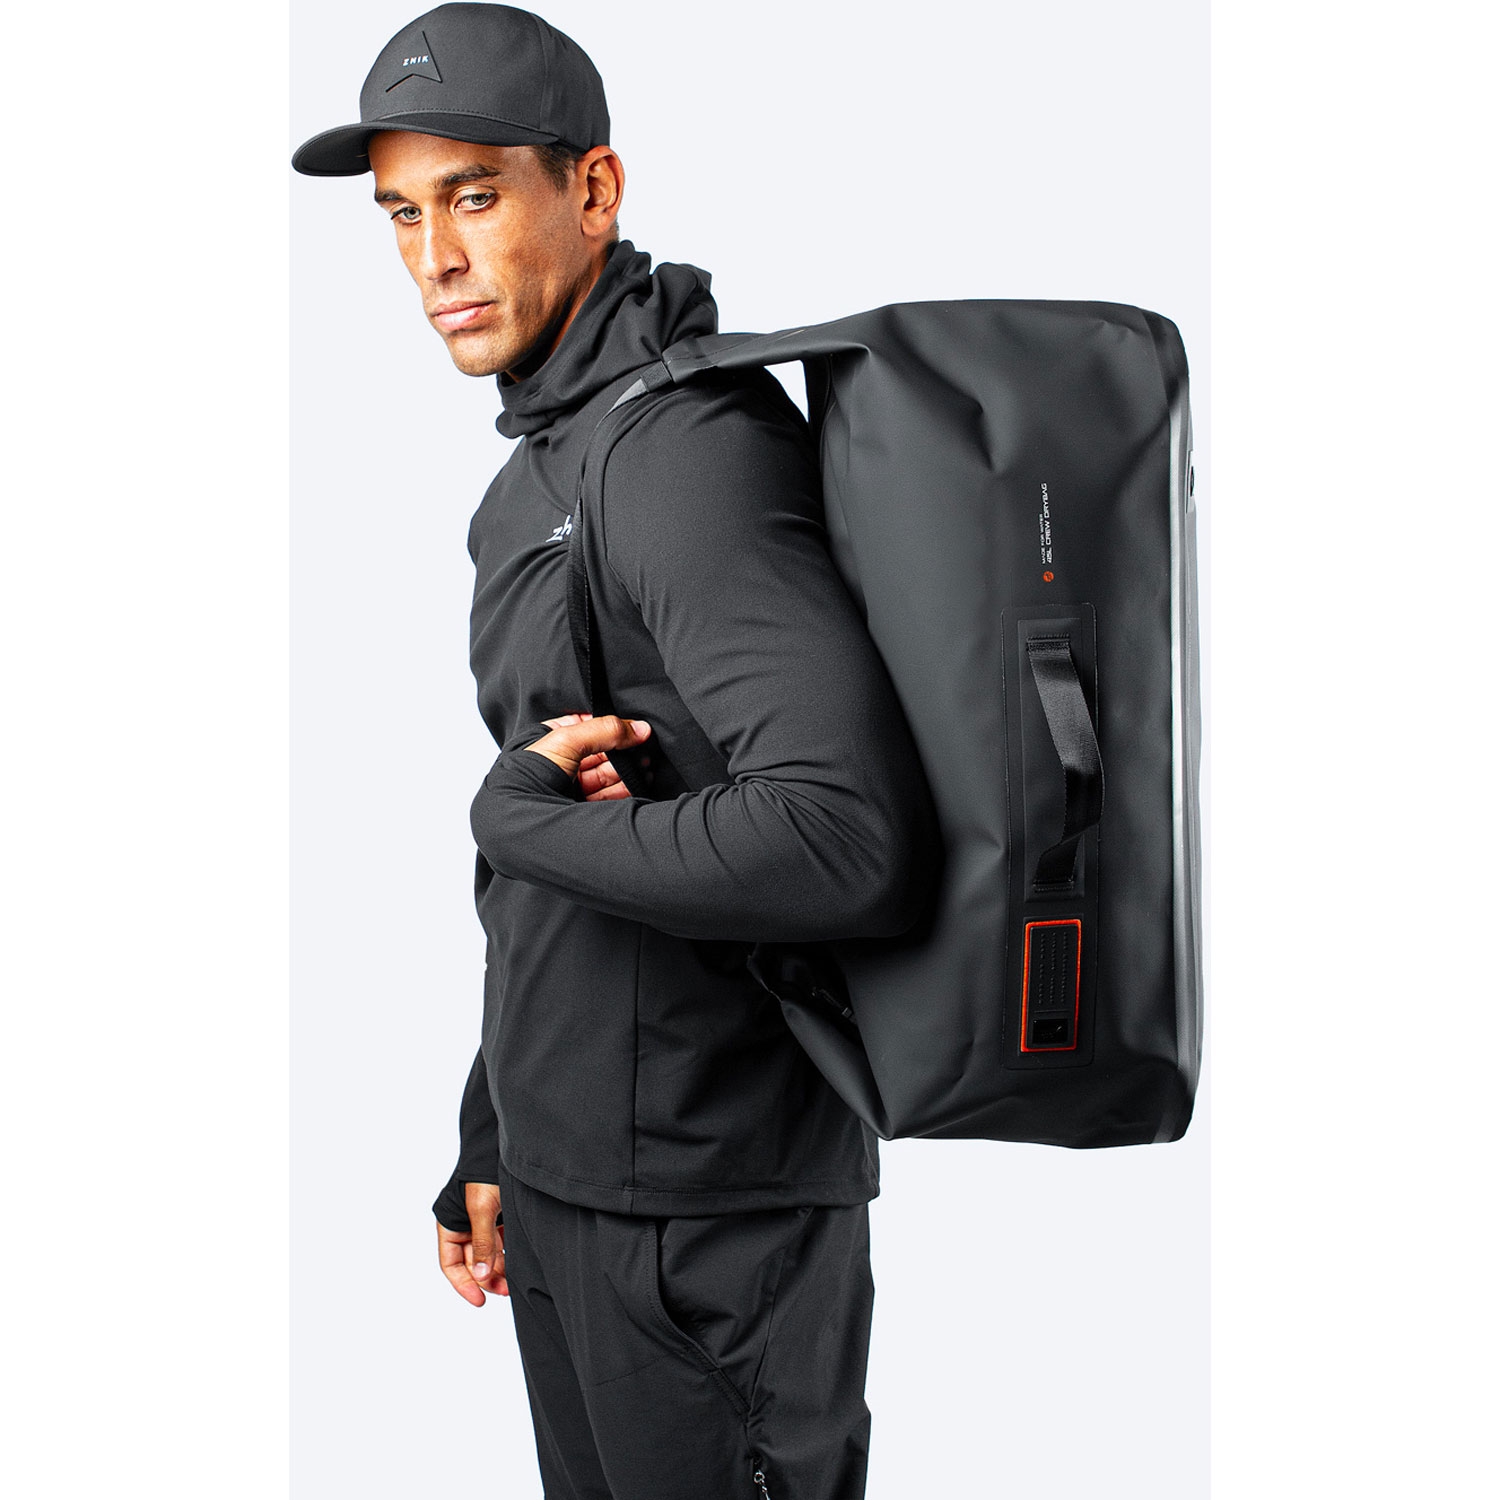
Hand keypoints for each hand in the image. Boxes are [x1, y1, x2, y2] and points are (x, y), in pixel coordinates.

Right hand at [436, 1182, 505, 1305]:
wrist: (504, 1147)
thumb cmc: (487, 1173)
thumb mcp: (482, 1209)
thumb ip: (481, 1244)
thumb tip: (480, 1277)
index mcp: (450, 1222)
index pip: (450, 1263)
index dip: (463, 1284)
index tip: (480, 1301)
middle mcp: (463, 1223)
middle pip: (470, 1262)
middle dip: (486, 1278)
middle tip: (505, 1291)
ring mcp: (481, 1220)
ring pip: (487, 1254)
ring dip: (498, 1268)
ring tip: (513, 1281)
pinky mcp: (498, 1215)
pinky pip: (500, 1242)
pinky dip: (506, 1254)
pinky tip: (517, 1262)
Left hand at [529, 712, 652, 799]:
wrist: (523, 813)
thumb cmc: (530, 773)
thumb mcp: (567, 739)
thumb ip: (604, 729)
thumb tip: (640, 728)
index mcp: (554, 738)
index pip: (591, 727)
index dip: (613, 728)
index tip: (635, 730)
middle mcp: (564, 760)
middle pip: (603, 751)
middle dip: (626, 752)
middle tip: (645, 751)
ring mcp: (573, 783)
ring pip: (608, 773)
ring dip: (629, 771)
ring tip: (646, 768)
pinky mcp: (581, 804)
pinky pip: (608, 794)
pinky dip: (625, 789)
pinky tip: (638, 783)